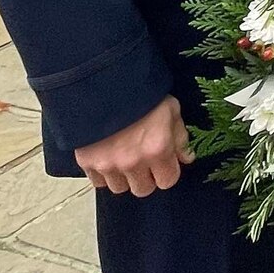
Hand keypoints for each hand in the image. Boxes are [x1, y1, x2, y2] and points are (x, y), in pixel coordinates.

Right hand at [75, 95, 193, 196]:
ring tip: (124, 157)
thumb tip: (186, 158)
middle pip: (143, 189)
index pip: (167, 181)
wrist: (103, 83)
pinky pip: (98, 181)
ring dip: (124, 177)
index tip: (164, 163)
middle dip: (146, 178)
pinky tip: (108, 156)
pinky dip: (104, 173)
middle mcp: (133, 162)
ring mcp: (107, 164)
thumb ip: (180, 137)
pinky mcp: (86, 162)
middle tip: (144, 161)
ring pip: (119, 188)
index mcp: (157, 149)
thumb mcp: (171, 109)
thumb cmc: (141, 94)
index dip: (168, 172)